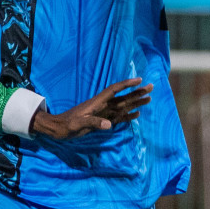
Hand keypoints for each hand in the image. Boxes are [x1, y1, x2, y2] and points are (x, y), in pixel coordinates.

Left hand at [29, 77, 151, 139]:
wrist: (57, 128)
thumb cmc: (66, 125)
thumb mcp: (78, 124)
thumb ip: (93, 123)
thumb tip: (110, 124)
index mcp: (97, 102)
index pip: (114, 90)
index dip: (126, 84)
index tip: (139, 80)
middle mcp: (102, 106)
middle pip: (123, 97)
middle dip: (137, 92)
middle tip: (152, 87)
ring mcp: (102, 113)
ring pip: (123, 106)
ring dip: (135, 103)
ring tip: (149, 99)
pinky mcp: (101, 120)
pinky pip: (118, 117)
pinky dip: (128, 116)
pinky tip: (137, 114)